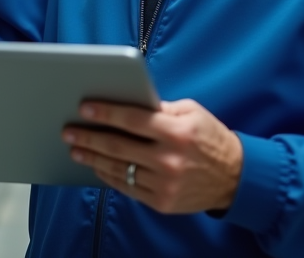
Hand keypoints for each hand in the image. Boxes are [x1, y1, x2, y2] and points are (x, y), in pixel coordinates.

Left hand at [61, 99, 243, 213]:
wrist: (235, 178)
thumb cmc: (210, 138)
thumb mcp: (192, 112)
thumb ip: (160, 108)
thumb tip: (127, 102)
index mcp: (176, 132)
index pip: (132, 120)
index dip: (106, 113)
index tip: (84, 108)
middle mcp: (168, 159)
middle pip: (117, 146)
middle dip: (88, 136)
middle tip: (68, 130)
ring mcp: (164, 184)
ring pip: (118, 168)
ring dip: (92, 157)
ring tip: (75, 148)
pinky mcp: (161, 201)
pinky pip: (126, 187)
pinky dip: (108, 175)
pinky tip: (96, 165)